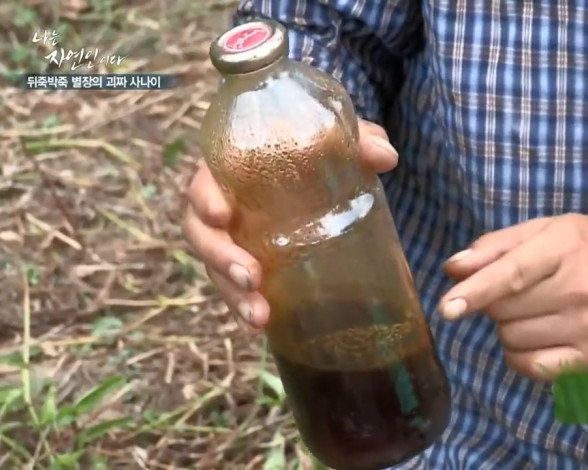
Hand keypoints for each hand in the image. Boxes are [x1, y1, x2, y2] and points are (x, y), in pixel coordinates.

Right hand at [182, 119, 398, 332]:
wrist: (319, 170)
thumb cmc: (317, 149)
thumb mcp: (338, 140)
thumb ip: (360, 139)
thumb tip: (385, 157)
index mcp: (230, 170)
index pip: (204, 183)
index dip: (205, 199)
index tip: (222, 215)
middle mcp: (223, 207)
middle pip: (202, 235)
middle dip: (220, 259)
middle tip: (250, 278)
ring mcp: (233, 240)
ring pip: (216, 270)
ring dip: (233, 295)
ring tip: (259, 317)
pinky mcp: (248, 265)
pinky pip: (236, 290)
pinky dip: (244, 310)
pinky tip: (260, 328)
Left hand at [439, 214, 587, 380]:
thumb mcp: (552, 228)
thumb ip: (498, 245)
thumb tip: (452, 268)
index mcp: (566, 246)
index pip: (511, 274)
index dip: (474, 292)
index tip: (447, 309)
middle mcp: (579, 289)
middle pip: (505, 310)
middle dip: (493, 303)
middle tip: (514, 291)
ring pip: (514, 339)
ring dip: (506, 327)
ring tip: (530, 310)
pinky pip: (535, 368)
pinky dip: (519, 356)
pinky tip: (531, 337)